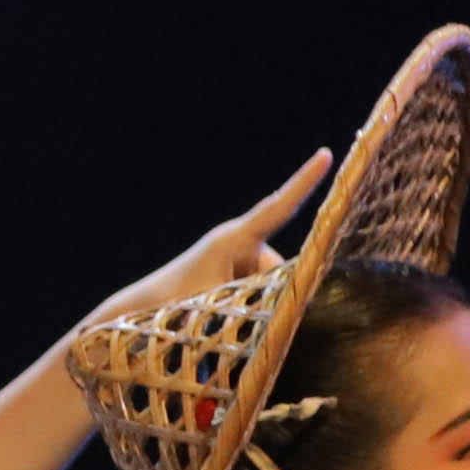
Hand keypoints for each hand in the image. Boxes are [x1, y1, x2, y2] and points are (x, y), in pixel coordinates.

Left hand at [99, 150, 333, 325]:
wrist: (144, 308)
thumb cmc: (174, 300)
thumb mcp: (217, 300)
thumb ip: (258, 298)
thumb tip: (294, 300)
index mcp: (234, 238)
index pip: (278, 207)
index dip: (304, 182)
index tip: (325, 154)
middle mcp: (243, 243)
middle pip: (285, 267)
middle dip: (279, 293)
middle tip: (240, 309)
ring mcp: (243, 259)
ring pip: (277, 285)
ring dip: (263, 304)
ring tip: (225, 314)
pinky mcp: (240, 274)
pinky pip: (265, 291)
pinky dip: (257, 306)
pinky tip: (232, 315)